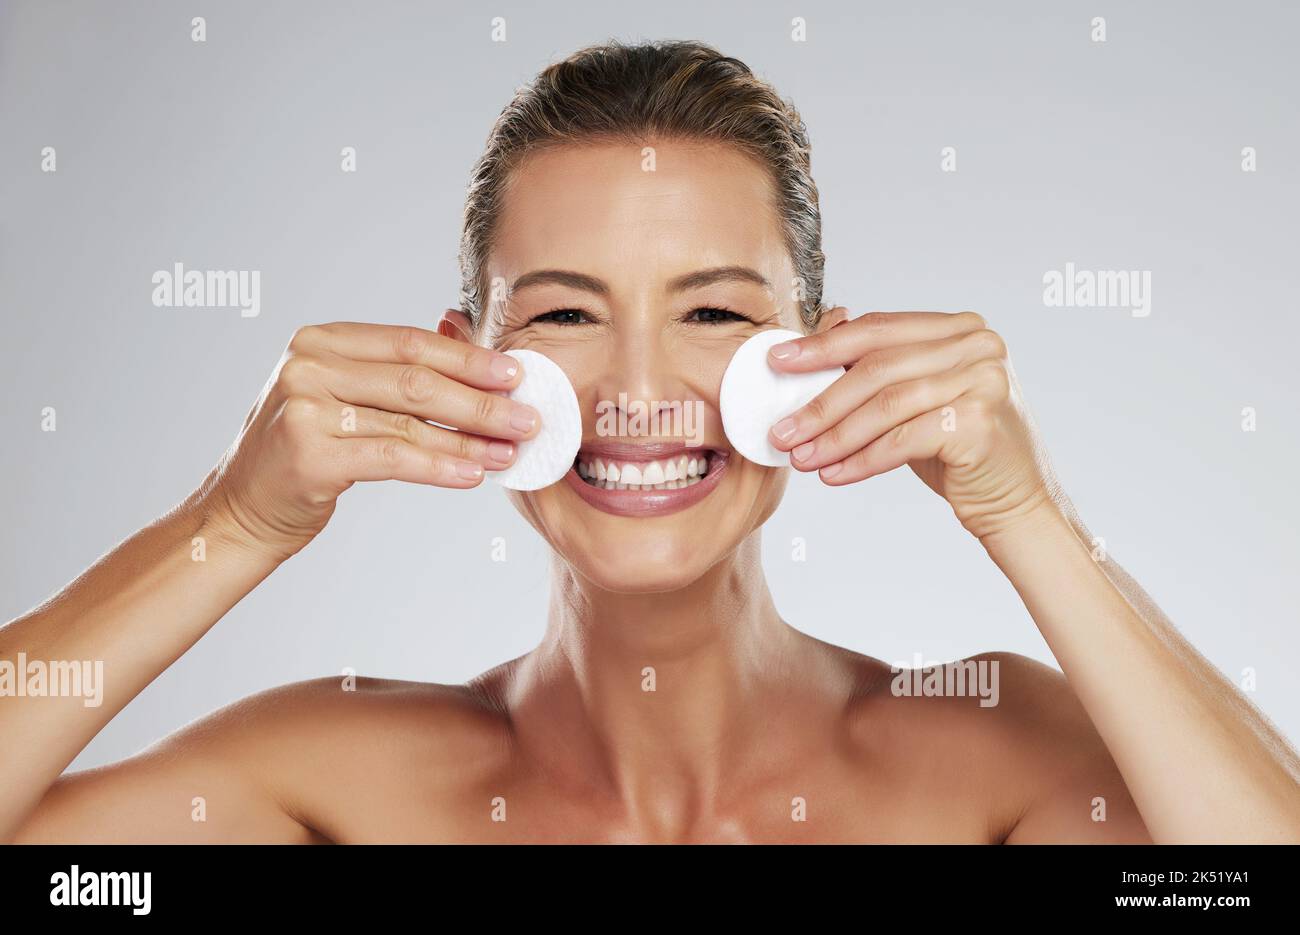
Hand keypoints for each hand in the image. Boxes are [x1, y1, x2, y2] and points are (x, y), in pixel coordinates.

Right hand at [206, 320, 539, 560]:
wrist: (242, 510)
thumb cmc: (305, 453)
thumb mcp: (339, 397)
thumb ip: (393, 374)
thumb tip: (476, 357)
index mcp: (320, 341)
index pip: (410, 342)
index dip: (468, 357)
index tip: (516, 374)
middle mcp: (308, 366)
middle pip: (417, 380)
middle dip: (481, 400)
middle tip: (527, 416)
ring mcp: (304, 409)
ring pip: (411, 421)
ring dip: (471, 439)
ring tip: (511, 450)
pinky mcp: (309, 455)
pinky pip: (394, 458)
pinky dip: (440, 466)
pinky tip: (473, 474)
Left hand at [766, 310, 1058, 539]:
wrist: (1013, 501)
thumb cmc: (956, 448)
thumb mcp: (916, 399)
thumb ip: (878, 368)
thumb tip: (813, 344)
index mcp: (960, 328)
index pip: (878, 329)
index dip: (824, 345)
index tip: (779, 364)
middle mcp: (978, 345)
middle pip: (877, 368)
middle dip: (821, 401)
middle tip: (782, 429)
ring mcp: (983, 381)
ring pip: (886, 405)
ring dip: (835, 435)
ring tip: (801, 458)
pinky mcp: (980, 423)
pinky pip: (903, 439)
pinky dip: (863, 459)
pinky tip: (834, 475)